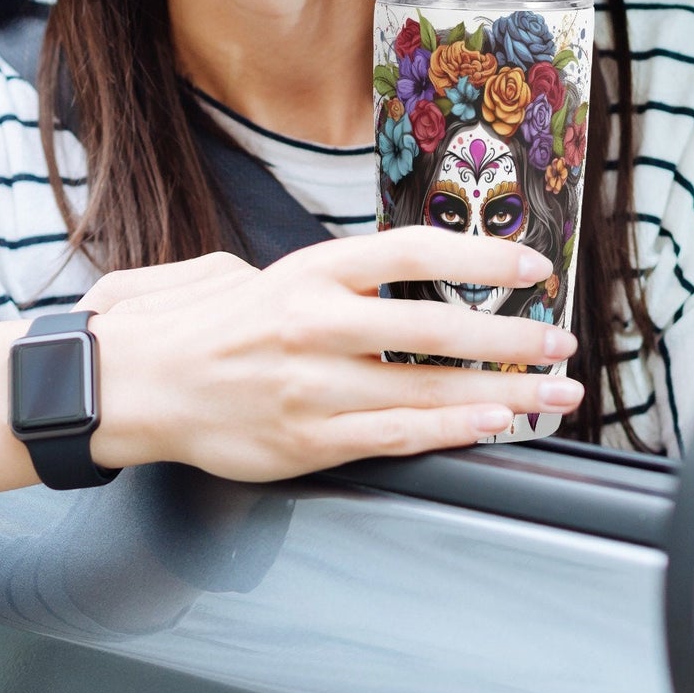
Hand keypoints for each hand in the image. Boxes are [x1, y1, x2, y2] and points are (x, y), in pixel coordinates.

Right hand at [84, 227, 580, 480]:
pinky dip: (452, 431)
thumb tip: (379, 282)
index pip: (414, 252)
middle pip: (437, 326)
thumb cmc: (195, 323)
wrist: (131, 385)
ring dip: (503, 392)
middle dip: (512, 338)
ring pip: (429, 391)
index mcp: (309, 272)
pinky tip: (495, 425)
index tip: (533, 267)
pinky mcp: (308, 440)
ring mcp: (315, 388)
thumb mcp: (252, 270)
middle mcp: (319, 324)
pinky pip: (395, 435)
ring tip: (555, 393)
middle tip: (563, 341)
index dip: (481, 256)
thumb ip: (318, 280)